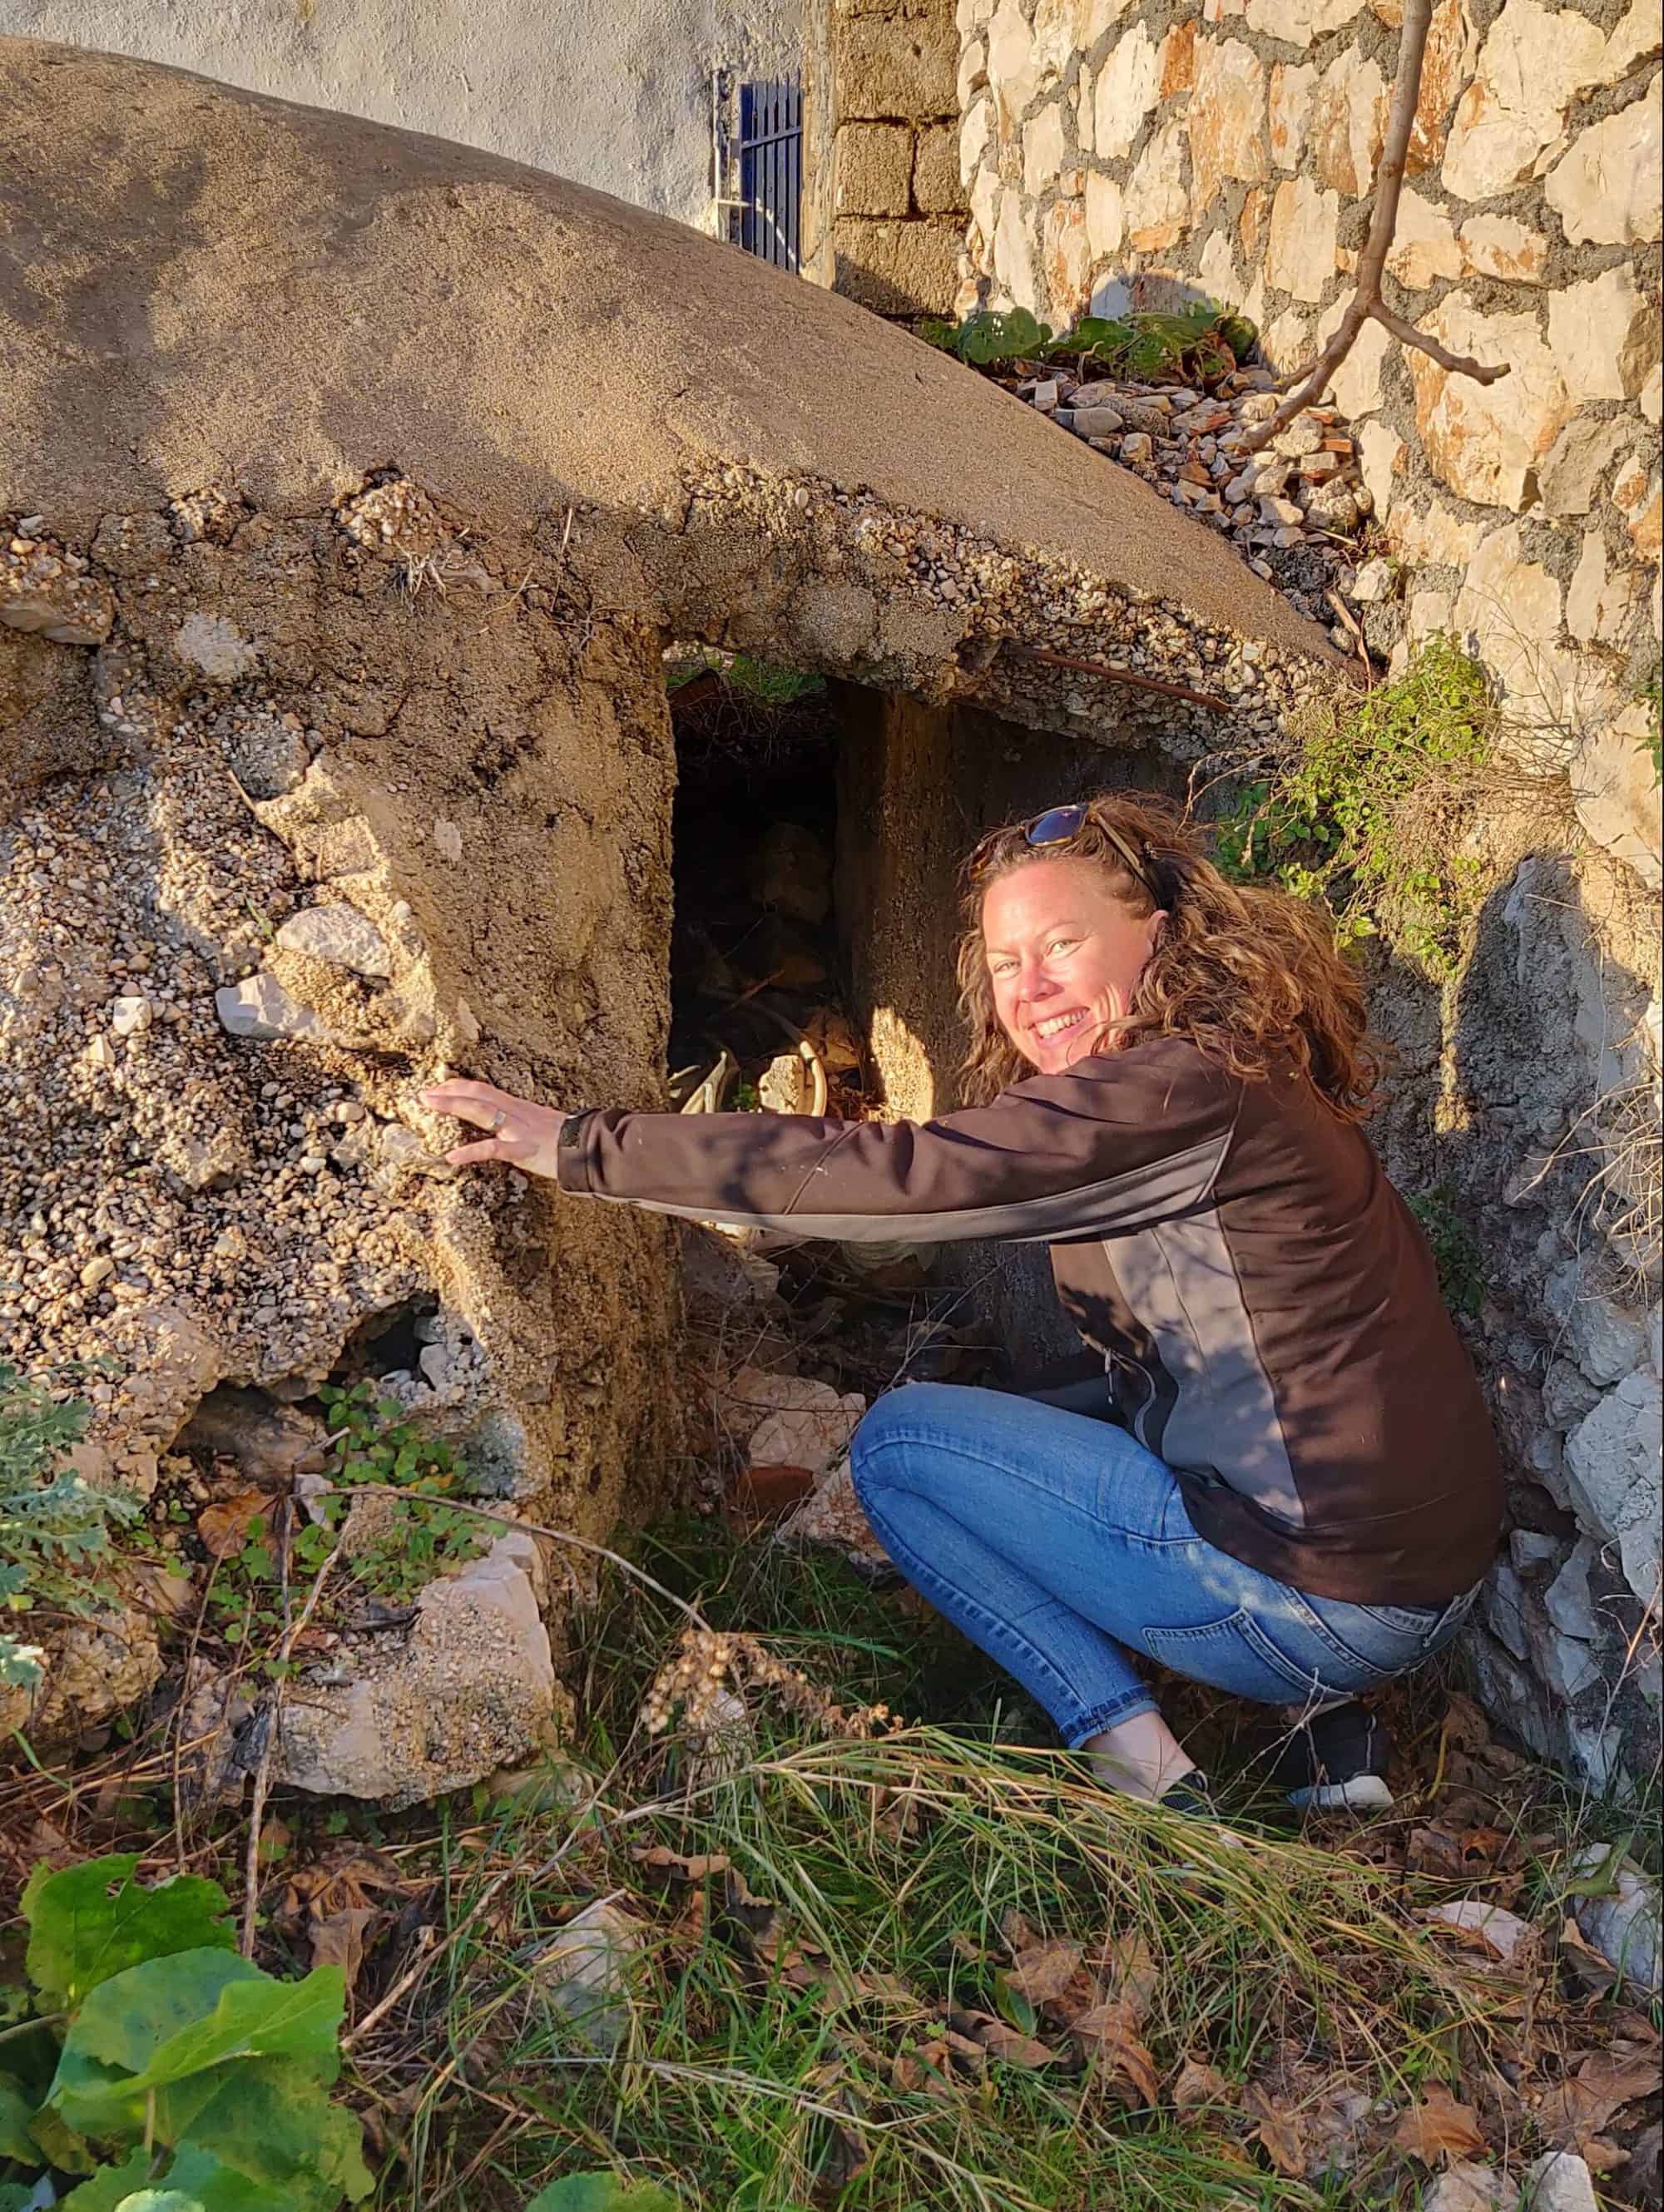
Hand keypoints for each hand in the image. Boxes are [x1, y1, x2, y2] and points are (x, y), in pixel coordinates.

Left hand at [418, 1080, 568, 1177]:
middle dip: (449, 1091)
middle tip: (422, 1094)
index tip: (439, 1085)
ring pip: (481, 1111)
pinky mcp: (522, 1149)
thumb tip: (505, 1125)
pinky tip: (451, 1157)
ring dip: (453, 1105)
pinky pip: (492, 1149)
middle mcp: (515, 1112)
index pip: (483, 1089)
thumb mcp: (540, 1124)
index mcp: (517, 1107)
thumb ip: (520, 1122)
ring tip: (428, 1104)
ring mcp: (517, 1130)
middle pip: (478, 1094)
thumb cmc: (566, 1140)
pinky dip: (470, 1151)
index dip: (460, 1086)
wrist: (588, 1148)